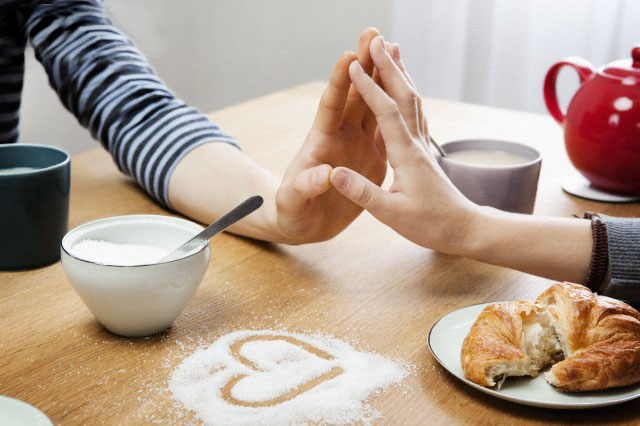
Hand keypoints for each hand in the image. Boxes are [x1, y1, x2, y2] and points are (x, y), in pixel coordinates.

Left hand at [274, 28, 386, 243]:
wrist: (304, 225)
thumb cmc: (292, 213)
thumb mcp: (294, 202)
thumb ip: (306, 187)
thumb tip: (325, 174)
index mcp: (321, 142)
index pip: (331, 105)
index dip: (340, 82)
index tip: (349, 56)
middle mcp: (341, 136)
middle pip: (355, 95)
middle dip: (365, 63)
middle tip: (375, 33)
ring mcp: (357, 144)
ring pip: (374, 106)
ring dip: (383, 78)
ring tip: (394, 50)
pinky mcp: (371, 158)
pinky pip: (386, 129)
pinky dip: (396, 110)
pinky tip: (407, 92)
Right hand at [329, 35, 479, 253]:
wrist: (465, 229)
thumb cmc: (431, 225)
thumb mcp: (392, 215)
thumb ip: (363, 193)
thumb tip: (334, 174)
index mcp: (406, 156)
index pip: (386, 112)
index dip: (369, 87)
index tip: (354, 64)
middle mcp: (416, 144)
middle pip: (404, 96)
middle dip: (388, 66)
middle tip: (376, 40)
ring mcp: (423, 146)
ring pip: (413, 101)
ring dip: (400, 74)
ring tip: (392, 52)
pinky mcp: (424, 152)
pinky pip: (416, 114)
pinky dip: (408, 94)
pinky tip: (405, 90)